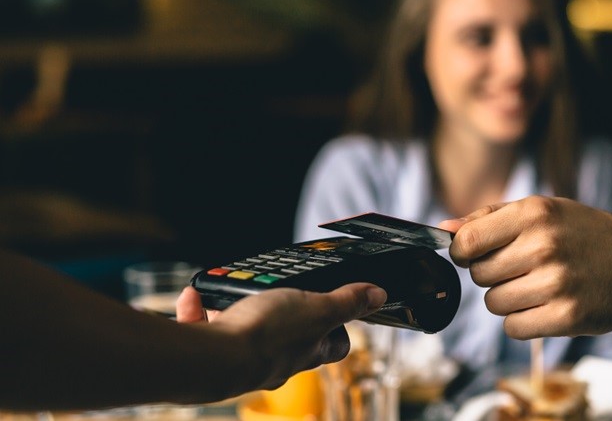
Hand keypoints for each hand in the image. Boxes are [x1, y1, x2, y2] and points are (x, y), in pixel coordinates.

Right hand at [175, 283, 385, 391]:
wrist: (211, 361)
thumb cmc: (267, 337)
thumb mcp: (317, 307)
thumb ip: (347, 302)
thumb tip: (378, 295)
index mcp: (308, 351)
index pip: (335, 345)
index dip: (339, 327)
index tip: (336, 306)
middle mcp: (277, 361)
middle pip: (288, 338)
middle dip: (280, 312)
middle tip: (274, 290)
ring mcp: (243, 361)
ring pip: (242, 332)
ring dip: (234, 308)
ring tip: (229, 290)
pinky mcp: (210, 357)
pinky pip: (205, 329)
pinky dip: (198, 310)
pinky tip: (194, 296)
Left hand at [444, 196, 611, 339]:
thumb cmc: (587, 235)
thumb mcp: (545, 210)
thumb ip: (491, 218)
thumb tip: (443, 230)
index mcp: (536, 213)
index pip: (467, 241)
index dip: (462, 252)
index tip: (474, 255)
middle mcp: (545, 246)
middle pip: (478, 274)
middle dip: (493, 274)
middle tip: (523, 268)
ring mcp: (556, 283)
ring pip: (493, 303)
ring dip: (508, 299)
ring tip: (538, 286)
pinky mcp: (565, 317)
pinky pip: (513, 327)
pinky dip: (523, 321)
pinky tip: (546, 305)